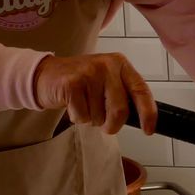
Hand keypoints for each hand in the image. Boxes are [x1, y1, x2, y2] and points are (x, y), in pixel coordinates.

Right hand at [35, 53, 157, 135]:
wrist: (46, 74)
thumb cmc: (81, 82)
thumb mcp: (107, 81)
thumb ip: (123, 95)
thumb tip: (141, 119)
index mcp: (120, 64)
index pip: (141, 90)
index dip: (148, 113)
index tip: (148, 130)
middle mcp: (107, 66)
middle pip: (120, 110)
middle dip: (112, 125)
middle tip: (104, 124)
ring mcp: (88, 73)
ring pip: (99, 116)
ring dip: (92, 119)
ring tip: (83, 105)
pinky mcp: (71, 84)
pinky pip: (82, 116)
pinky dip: (78, 117)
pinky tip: (72, 104)